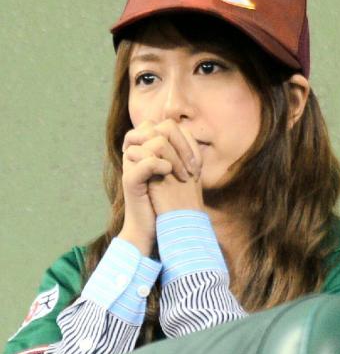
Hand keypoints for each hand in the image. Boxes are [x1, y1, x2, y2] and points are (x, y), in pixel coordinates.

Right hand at [118, 119, 200, 254]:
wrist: (157, 229)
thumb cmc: (170, 201)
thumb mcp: (178, 172)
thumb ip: (180, 151)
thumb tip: (189, 133)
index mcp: (146, 149)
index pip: (163, 125)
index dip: (182, 138)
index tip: (194, 162)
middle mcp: (136, 153)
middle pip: (156, 126)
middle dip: (179, 144)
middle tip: (190, 168)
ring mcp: (131, 165)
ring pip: (153, 139)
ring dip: (174, 155)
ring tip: (182, 174)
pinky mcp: (130, 180)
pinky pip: (146, 161)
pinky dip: (162, 165)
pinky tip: (171, 175)